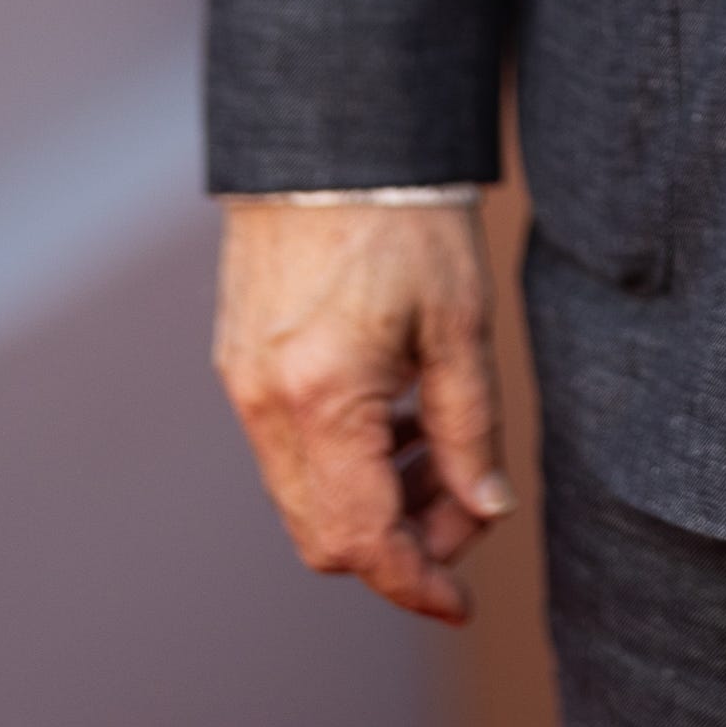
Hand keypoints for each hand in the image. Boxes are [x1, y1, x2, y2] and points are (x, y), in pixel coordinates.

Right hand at [213, 197, 513, 622]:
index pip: (361, 541)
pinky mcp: (240, 357)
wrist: (332, 127)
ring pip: (303, 494)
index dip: (414, 582)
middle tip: (465, 501)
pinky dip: (342, 456)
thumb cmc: (406, 212)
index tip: (460, 599)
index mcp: (322, 399)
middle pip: (324, 534)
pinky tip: (396, 412)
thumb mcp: (461, 319)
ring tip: (440, 446)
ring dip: (372, 497)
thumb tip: (485, 510)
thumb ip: (471, 424)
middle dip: (400, 540)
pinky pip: (286, 446)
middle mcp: (266, 403)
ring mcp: (243, 382)